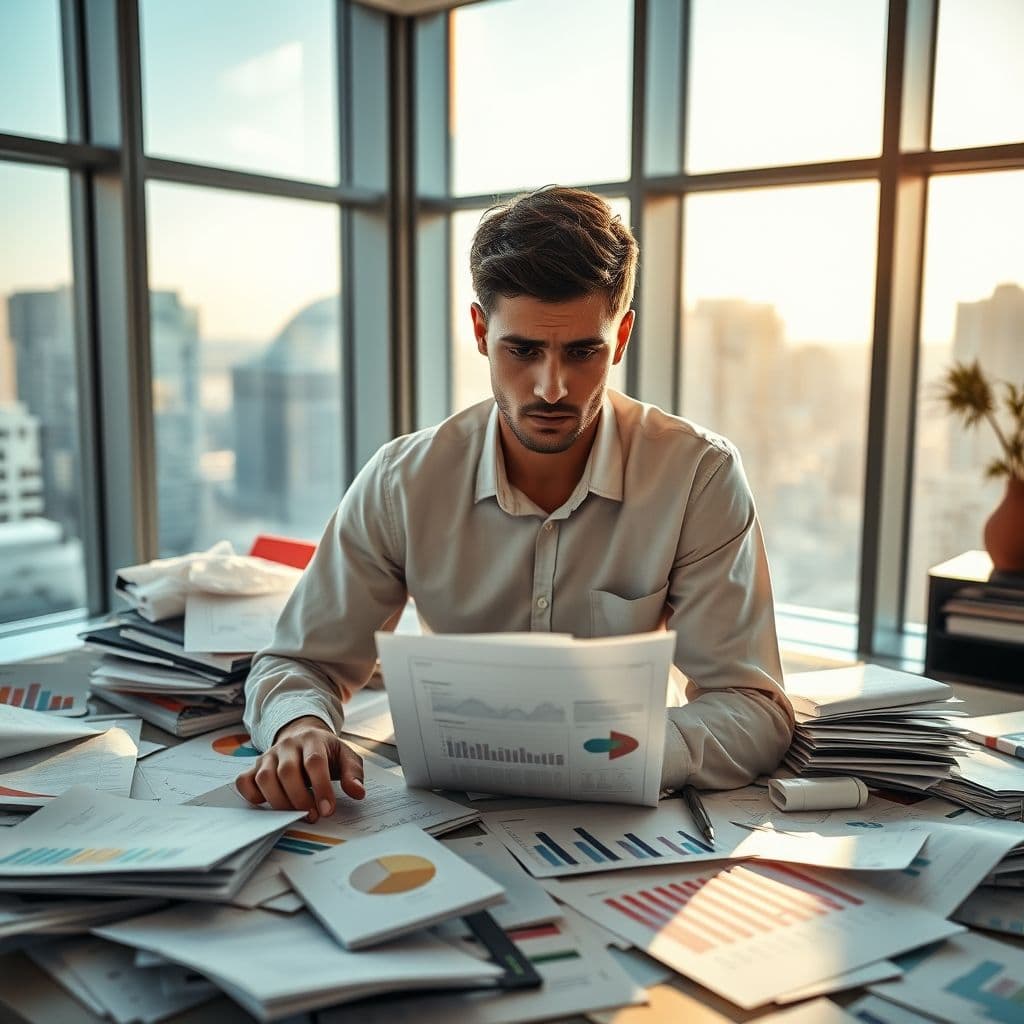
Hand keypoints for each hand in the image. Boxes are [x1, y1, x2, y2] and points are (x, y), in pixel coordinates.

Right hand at [236, 716, 364, 821]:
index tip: (327, 810)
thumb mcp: (345, 756)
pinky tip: (268, 804)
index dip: (321, 787)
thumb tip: (358, 792)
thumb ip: (353, 773)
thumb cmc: (325, 751)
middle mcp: (288, 745)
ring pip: (265, 777)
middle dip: (300, 799)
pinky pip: (244, 781)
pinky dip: (252, 796)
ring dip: (279, 801)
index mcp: (313, 739)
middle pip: (287, 771)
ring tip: (295, 815)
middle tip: (312, 816)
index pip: (314, 762)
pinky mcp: (254, 766)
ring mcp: (269, 755)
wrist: (302, 735)